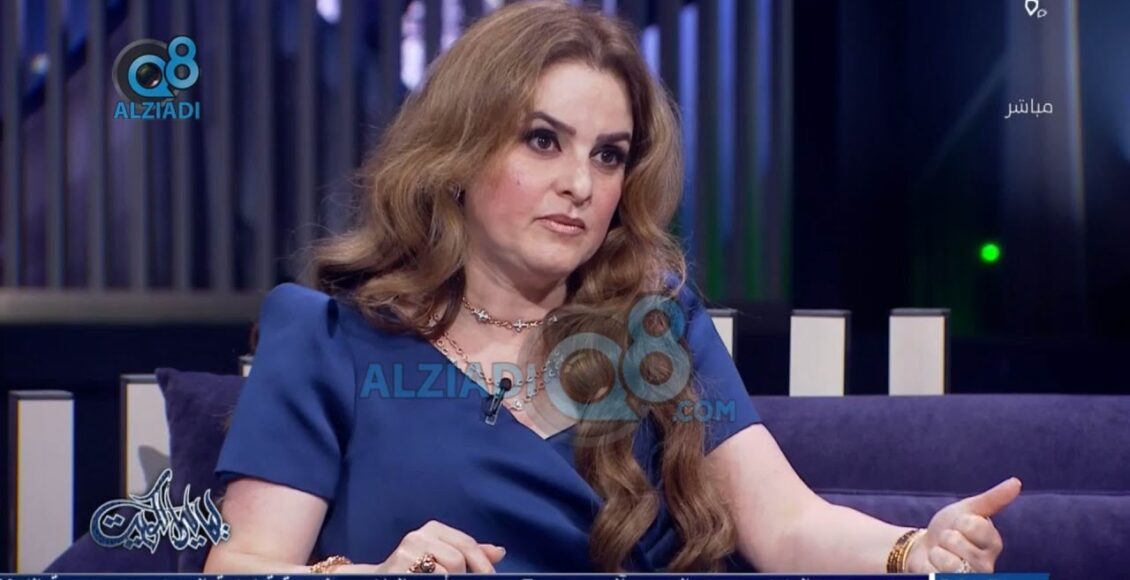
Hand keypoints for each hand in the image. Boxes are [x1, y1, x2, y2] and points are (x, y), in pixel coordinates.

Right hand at [375, 519, 506, 572]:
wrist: (381, 577)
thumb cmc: (417, 568)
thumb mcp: (444, 554)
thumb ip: (470, 553)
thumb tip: (499, 552)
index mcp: (433, 529)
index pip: (467, 544)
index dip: (483, 564)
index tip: (491, 578)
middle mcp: (418, 536)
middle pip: (457, 560)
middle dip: (465, 576)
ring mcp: (405, 554)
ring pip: (445, 574)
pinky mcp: (398, 570)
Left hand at [907, 477, 1021, 572]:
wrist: (926, 547)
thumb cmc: (950, 527)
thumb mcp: (968, 509)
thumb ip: (992, 499)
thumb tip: (1016, 482)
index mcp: (993, 543)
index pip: (973, 525)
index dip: (959, 522)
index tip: (959, 525)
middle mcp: (987, 565)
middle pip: (957, 542)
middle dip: (946, 537)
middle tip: (949, 542)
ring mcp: (971, 577)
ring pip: (949, 563)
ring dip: (937, 553)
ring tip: (942, 554)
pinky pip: (936, 575)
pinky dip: (929, 567)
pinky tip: (935, 567)